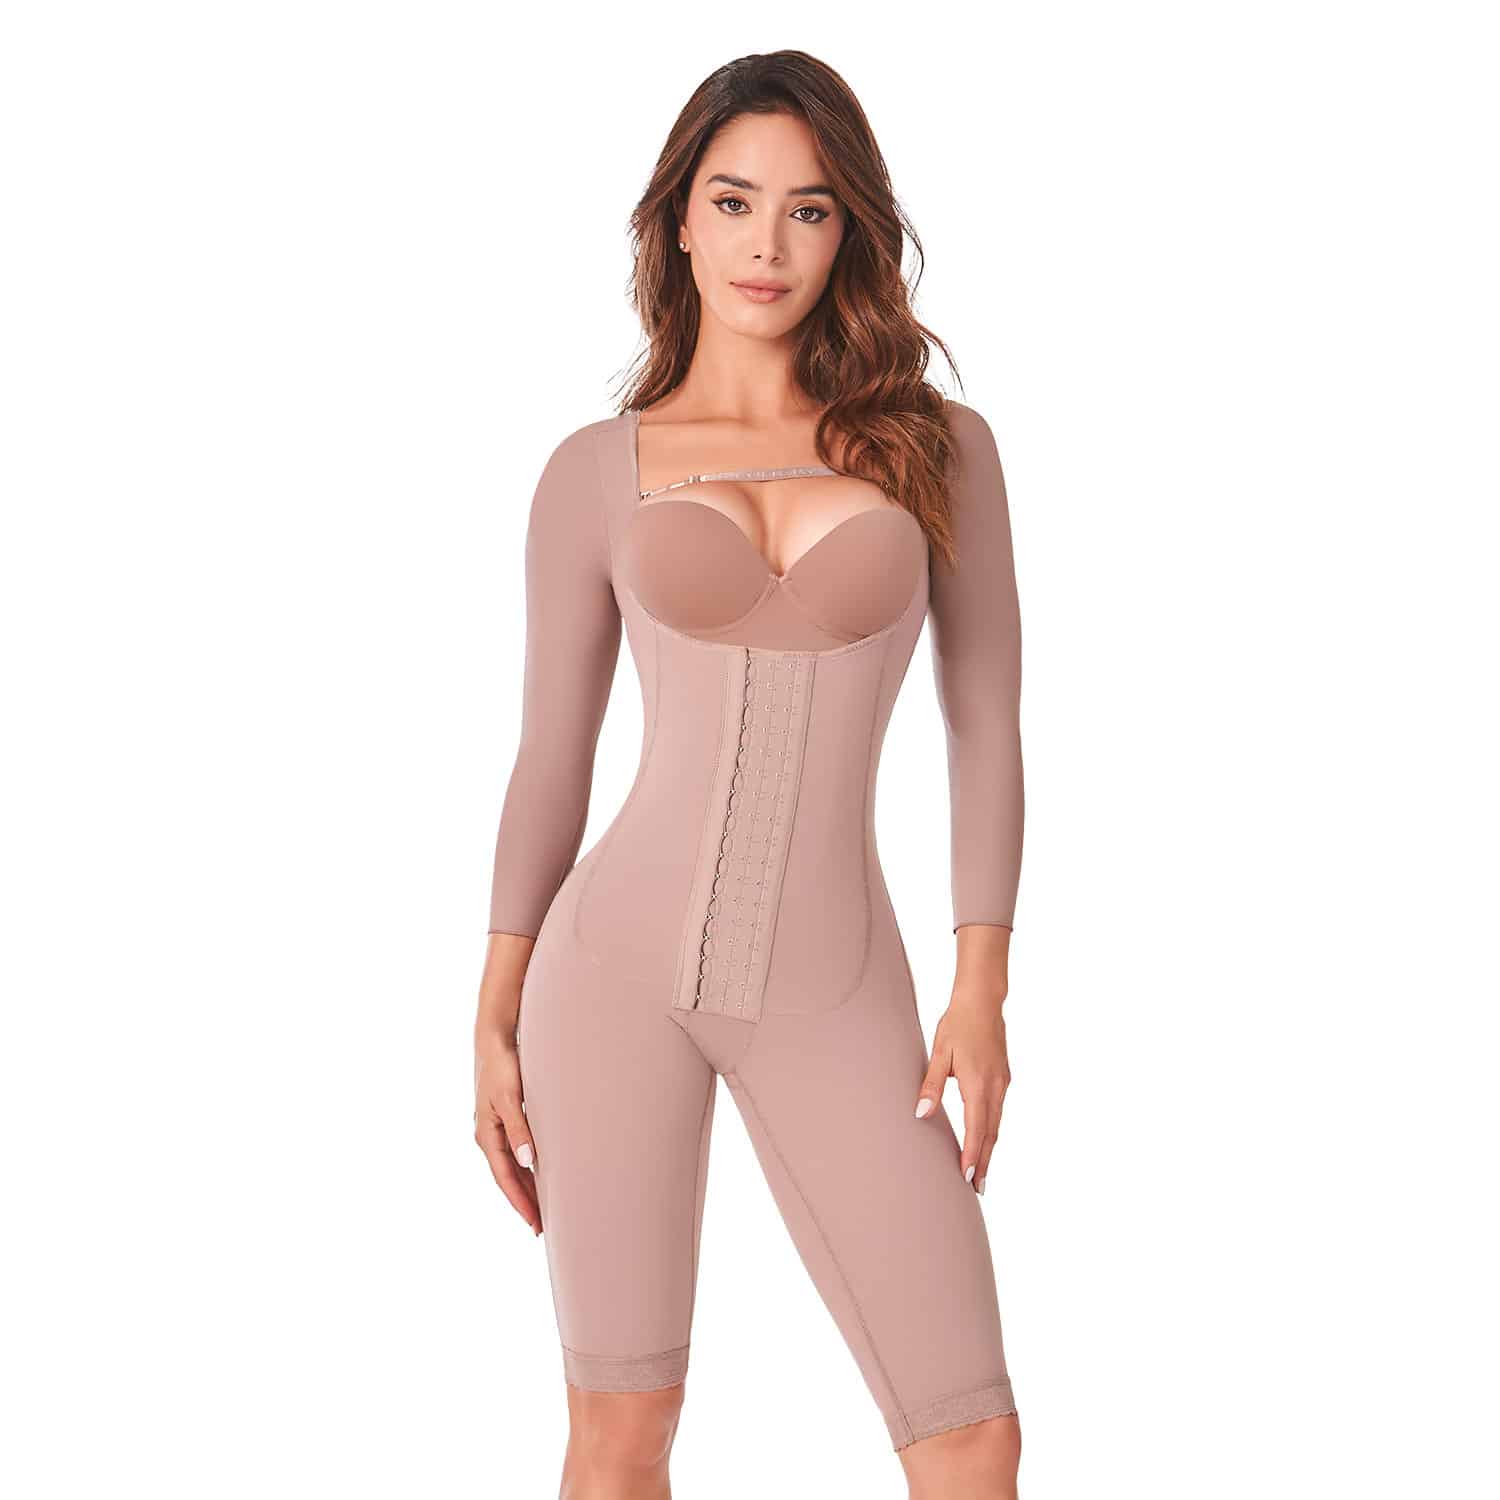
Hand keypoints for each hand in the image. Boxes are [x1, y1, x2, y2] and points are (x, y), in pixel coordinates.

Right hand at [474, 1016, 541, 1234]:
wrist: (494, 1038)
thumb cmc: (502, 1066)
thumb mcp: (511, 1098)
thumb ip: (519, 1130)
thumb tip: (527, 1162)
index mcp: (487, 1135)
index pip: (505, 1178)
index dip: (521, 1202)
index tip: (536, 1223)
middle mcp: (488, 1135)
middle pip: (508, 1177)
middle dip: (524, 1201)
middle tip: (542, 1225)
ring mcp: (495, 1127)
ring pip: (512, 1165)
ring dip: (526, 1185)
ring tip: (543, 1206)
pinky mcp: (504, 1117)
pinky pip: (514, 1151)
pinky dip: (526, 1166)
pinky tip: (539, 1172)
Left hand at [913, 985, 1010, 1195]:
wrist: (983, 1000)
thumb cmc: (958, 1024)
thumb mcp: (939, 1053)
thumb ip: (931, 1085)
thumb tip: (921, 1113)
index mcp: (978, 1084)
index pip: (976, 1129)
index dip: (972, 1155)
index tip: (968, 1178)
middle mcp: (995, 1088)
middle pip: (990, 1134)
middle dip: (984, 1162)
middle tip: (978, 1189)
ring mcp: (1003, 1083)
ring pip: (996, 1124)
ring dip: (989, 1149)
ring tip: (981, 1172)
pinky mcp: (1003, 1078)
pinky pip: (998, 1112)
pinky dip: (992, 1131)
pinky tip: (985, 1139)